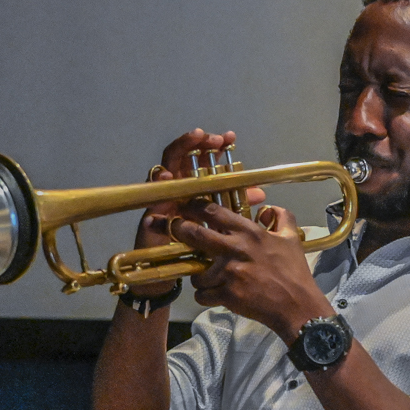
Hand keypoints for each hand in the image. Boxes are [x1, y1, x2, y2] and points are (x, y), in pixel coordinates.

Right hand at [132, 129, 265, 297]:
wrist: (170, 271)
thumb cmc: (194, 247)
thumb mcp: (220, 224)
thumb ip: (236, 206)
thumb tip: (260, 194)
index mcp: (193, 187)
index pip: (202, 159)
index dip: (214, 146)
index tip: (230, 137)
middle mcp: (176, 188)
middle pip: (182, 156)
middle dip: (196, 142)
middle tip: (211, 137)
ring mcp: (161, 197)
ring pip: (166, 166)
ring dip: (179, 152)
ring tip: (192, 141)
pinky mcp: (149, 211)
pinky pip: (151, 194)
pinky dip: (158, 183)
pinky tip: (166, 177)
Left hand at [171, 202, 331, 340]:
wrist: (298, 305)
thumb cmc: (294, 272)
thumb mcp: (292, 239)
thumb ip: (282, 218)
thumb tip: (269, 208)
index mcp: (250, 233)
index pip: (215, 212)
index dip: (195, 206)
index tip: (186, 206)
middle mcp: (236, 249)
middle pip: (196, 234)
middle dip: (180, 230)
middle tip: (176, 230)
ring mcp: (230, 273)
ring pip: (197, 272)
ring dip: (199, 276)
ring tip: (208, 280)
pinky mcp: (227, 295)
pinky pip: (202, 295)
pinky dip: (205, 297)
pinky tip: (214, 296)